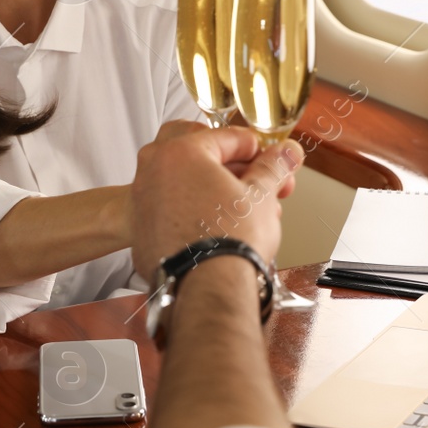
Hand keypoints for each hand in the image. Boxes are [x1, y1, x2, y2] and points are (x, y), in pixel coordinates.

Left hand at [131, 126, 303, 278]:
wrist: (207, 290)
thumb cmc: (230, 241)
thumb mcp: (261, 195)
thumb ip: (273, 167)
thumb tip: (285, 152)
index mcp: (181, 151)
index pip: (228, 138)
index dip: (258, 150)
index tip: (271, 161)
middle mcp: (154, 170)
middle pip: (204, 158)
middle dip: (237, 171)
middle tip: (263, 186)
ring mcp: (143, 200)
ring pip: (187, 184)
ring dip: (217, 191)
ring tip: (247, 211)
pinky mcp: (142, 230)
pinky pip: (173, 210)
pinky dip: (194, 213)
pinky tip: (219, 228)